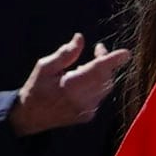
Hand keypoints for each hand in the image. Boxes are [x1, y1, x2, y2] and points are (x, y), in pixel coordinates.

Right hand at [13, 36, 128, 134]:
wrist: (30, 117)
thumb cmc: (36, 88)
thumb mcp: (45, 66)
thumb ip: (66, 53)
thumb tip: (80, 38)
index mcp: (70, 86)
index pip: (98, 71)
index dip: (113, 61)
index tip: (125, 53)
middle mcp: (81, 101)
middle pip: (106, 79)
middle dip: (107, 62)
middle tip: (99, 49)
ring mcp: (86, 111)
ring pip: (105, 88)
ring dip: (103, 73)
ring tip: (87, 65)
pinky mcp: (87, 116)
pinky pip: (100, 97)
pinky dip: (97, 85)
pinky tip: (83, 81)